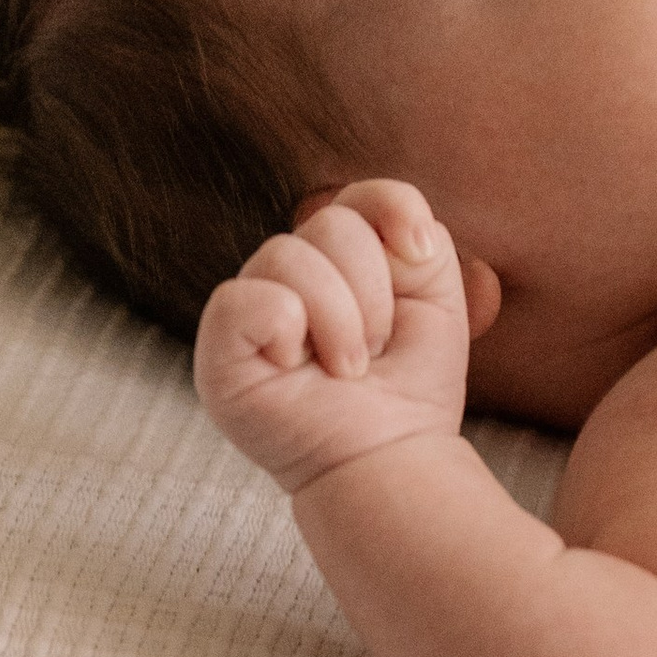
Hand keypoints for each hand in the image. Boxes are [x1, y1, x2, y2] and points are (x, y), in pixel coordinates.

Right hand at [194, 180, 483, 498]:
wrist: (391, 459)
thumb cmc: (408, 388)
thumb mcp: (437, 300)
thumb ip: (420, 239)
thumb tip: (396, 229)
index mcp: (337, 262)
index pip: (358, 197)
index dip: (392, 209)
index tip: (419, 256)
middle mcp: (288, 277)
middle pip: (330, 223)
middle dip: (371, 292)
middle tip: (372, 351)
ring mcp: (250, 310)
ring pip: (288, 254)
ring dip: (338, 319)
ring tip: (345, 369)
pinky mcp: (219, 350)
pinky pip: (242, 297)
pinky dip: (284, 326)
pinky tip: (295, 368)